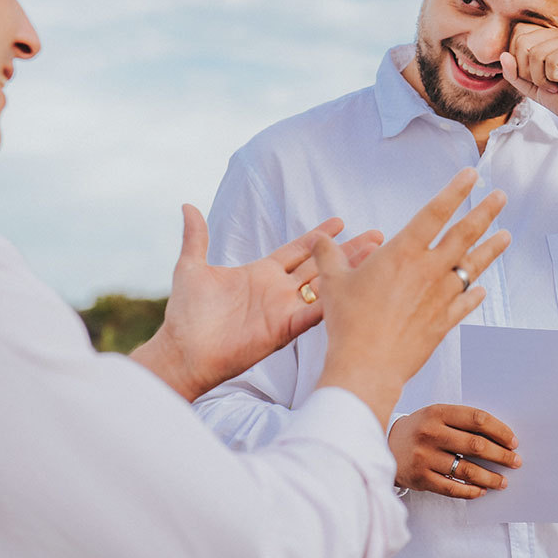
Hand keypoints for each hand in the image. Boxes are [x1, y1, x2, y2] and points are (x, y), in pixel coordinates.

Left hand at [131, 206, 382, 401]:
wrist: (183, 351)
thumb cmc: (186, 315)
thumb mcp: (191, 267)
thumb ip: (196, 237)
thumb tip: (187, 206)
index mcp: (260, 272)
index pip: (297, 250)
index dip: (319, 236)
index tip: (341, 221)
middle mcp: (277, 290)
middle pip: (320, 265)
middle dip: (347, 250)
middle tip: (375, 236)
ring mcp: (284, 310)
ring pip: (324, 285)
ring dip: (349, 271)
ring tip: (375, 256)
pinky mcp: (284, 329)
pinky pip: (314, 313)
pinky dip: (333, 301)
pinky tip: (354, 288)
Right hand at [313, 169, 510, 427]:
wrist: (368, 364)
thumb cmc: (348, 322)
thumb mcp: (332, 282)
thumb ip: (329, 255)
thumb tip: (320, 239)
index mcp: (403, 253)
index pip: (435, 213)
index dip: (455, 191)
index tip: (471, 176)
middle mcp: (428, 270)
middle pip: (464, 234)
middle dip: (484, 212)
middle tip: (500, 197)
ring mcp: (440, 296)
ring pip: (472, 266)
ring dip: (491, 249)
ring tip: (506, 235)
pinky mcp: (444, 322)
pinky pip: (465, 303)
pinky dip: (474, 294)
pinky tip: (481, 290)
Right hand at [389, 404, 520, 498]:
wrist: (385, 445)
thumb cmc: (420, 429)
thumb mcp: (436, 416)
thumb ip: (462, 423)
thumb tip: (500, 439)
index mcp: (438, 412)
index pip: (477, 419)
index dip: (499, 431)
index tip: (513, 441)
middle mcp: (431, 433)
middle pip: (476, 445)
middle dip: (501, 455)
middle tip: (515, 462)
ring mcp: (424, 457)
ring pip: (467, 470)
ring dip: (490, 477)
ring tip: (503, 481)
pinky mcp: (420, 478)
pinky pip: (452, 489)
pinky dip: (471, 491)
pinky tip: (481, 491)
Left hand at [500, 24, 557, 123]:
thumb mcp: (532, 87)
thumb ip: (515, 73)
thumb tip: (504, 56)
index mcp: (549, 37)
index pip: (518, 34)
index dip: (517, 61)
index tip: (534, 78)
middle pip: (522, 41)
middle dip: (526, 70)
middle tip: (544, 83)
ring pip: (535, 52)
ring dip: (541, 77)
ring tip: (556, 84)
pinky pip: (551, 59)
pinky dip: (553, 77)